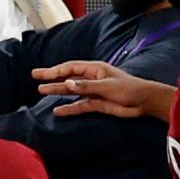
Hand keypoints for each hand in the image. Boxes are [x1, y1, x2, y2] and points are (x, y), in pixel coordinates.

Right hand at [34, 60, 164, 118]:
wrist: (144, 102)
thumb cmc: (129, 88)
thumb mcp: (106, 86)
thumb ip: (85, 86)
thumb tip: (66, 83)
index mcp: (95, 69)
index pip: (70, 68)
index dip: (54, 70)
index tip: (40, 73)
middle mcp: (92, 79)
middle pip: (67, 77)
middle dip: (52, 77)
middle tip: (35, 77)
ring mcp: (93, 92)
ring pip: (71, 91)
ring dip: (57, 91)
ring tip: (41, 91)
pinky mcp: (97, 104)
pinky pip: (79, 105)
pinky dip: (69, 108)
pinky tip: (57, 110)